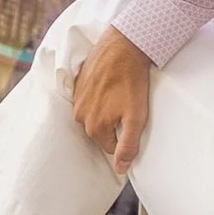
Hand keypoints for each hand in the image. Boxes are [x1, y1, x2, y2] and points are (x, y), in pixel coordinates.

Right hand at [72, 31, 154, 176]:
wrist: (123, 46)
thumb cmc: (132, 80)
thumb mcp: (136, 117)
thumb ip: (128, 146)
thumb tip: (120, 168)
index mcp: (94, 127)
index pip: (110, 147)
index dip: (124, 137)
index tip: (132, 120)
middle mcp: (80, 115)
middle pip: (100, 131)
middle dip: (114, 123)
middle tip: (127, 106)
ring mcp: (77, 98)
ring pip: (94, 115)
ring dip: (106, 109)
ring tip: (119, 94)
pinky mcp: (78, 84)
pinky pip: (89, 99)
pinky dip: (99, 96)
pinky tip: (111, 85)